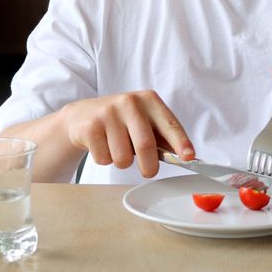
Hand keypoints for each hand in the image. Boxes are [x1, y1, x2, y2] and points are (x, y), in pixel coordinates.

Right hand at [59, 89, 194, 177]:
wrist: (82, 115)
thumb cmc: (121, 122)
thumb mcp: (143, 122)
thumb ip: (162, 137)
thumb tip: (185, 157)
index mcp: (149, 100)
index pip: (169, 124)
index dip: (180, 142)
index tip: (189, 157)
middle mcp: (130, 102)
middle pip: (146, 145)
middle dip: (149, 166)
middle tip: (148, 171)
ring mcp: (108, 113)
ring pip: (123, 157)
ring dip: (122, 162)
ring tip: (118, 149)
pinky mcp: (90, 126)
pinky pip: (104, 159)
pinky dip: (105, 160)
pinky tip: (102, 145)